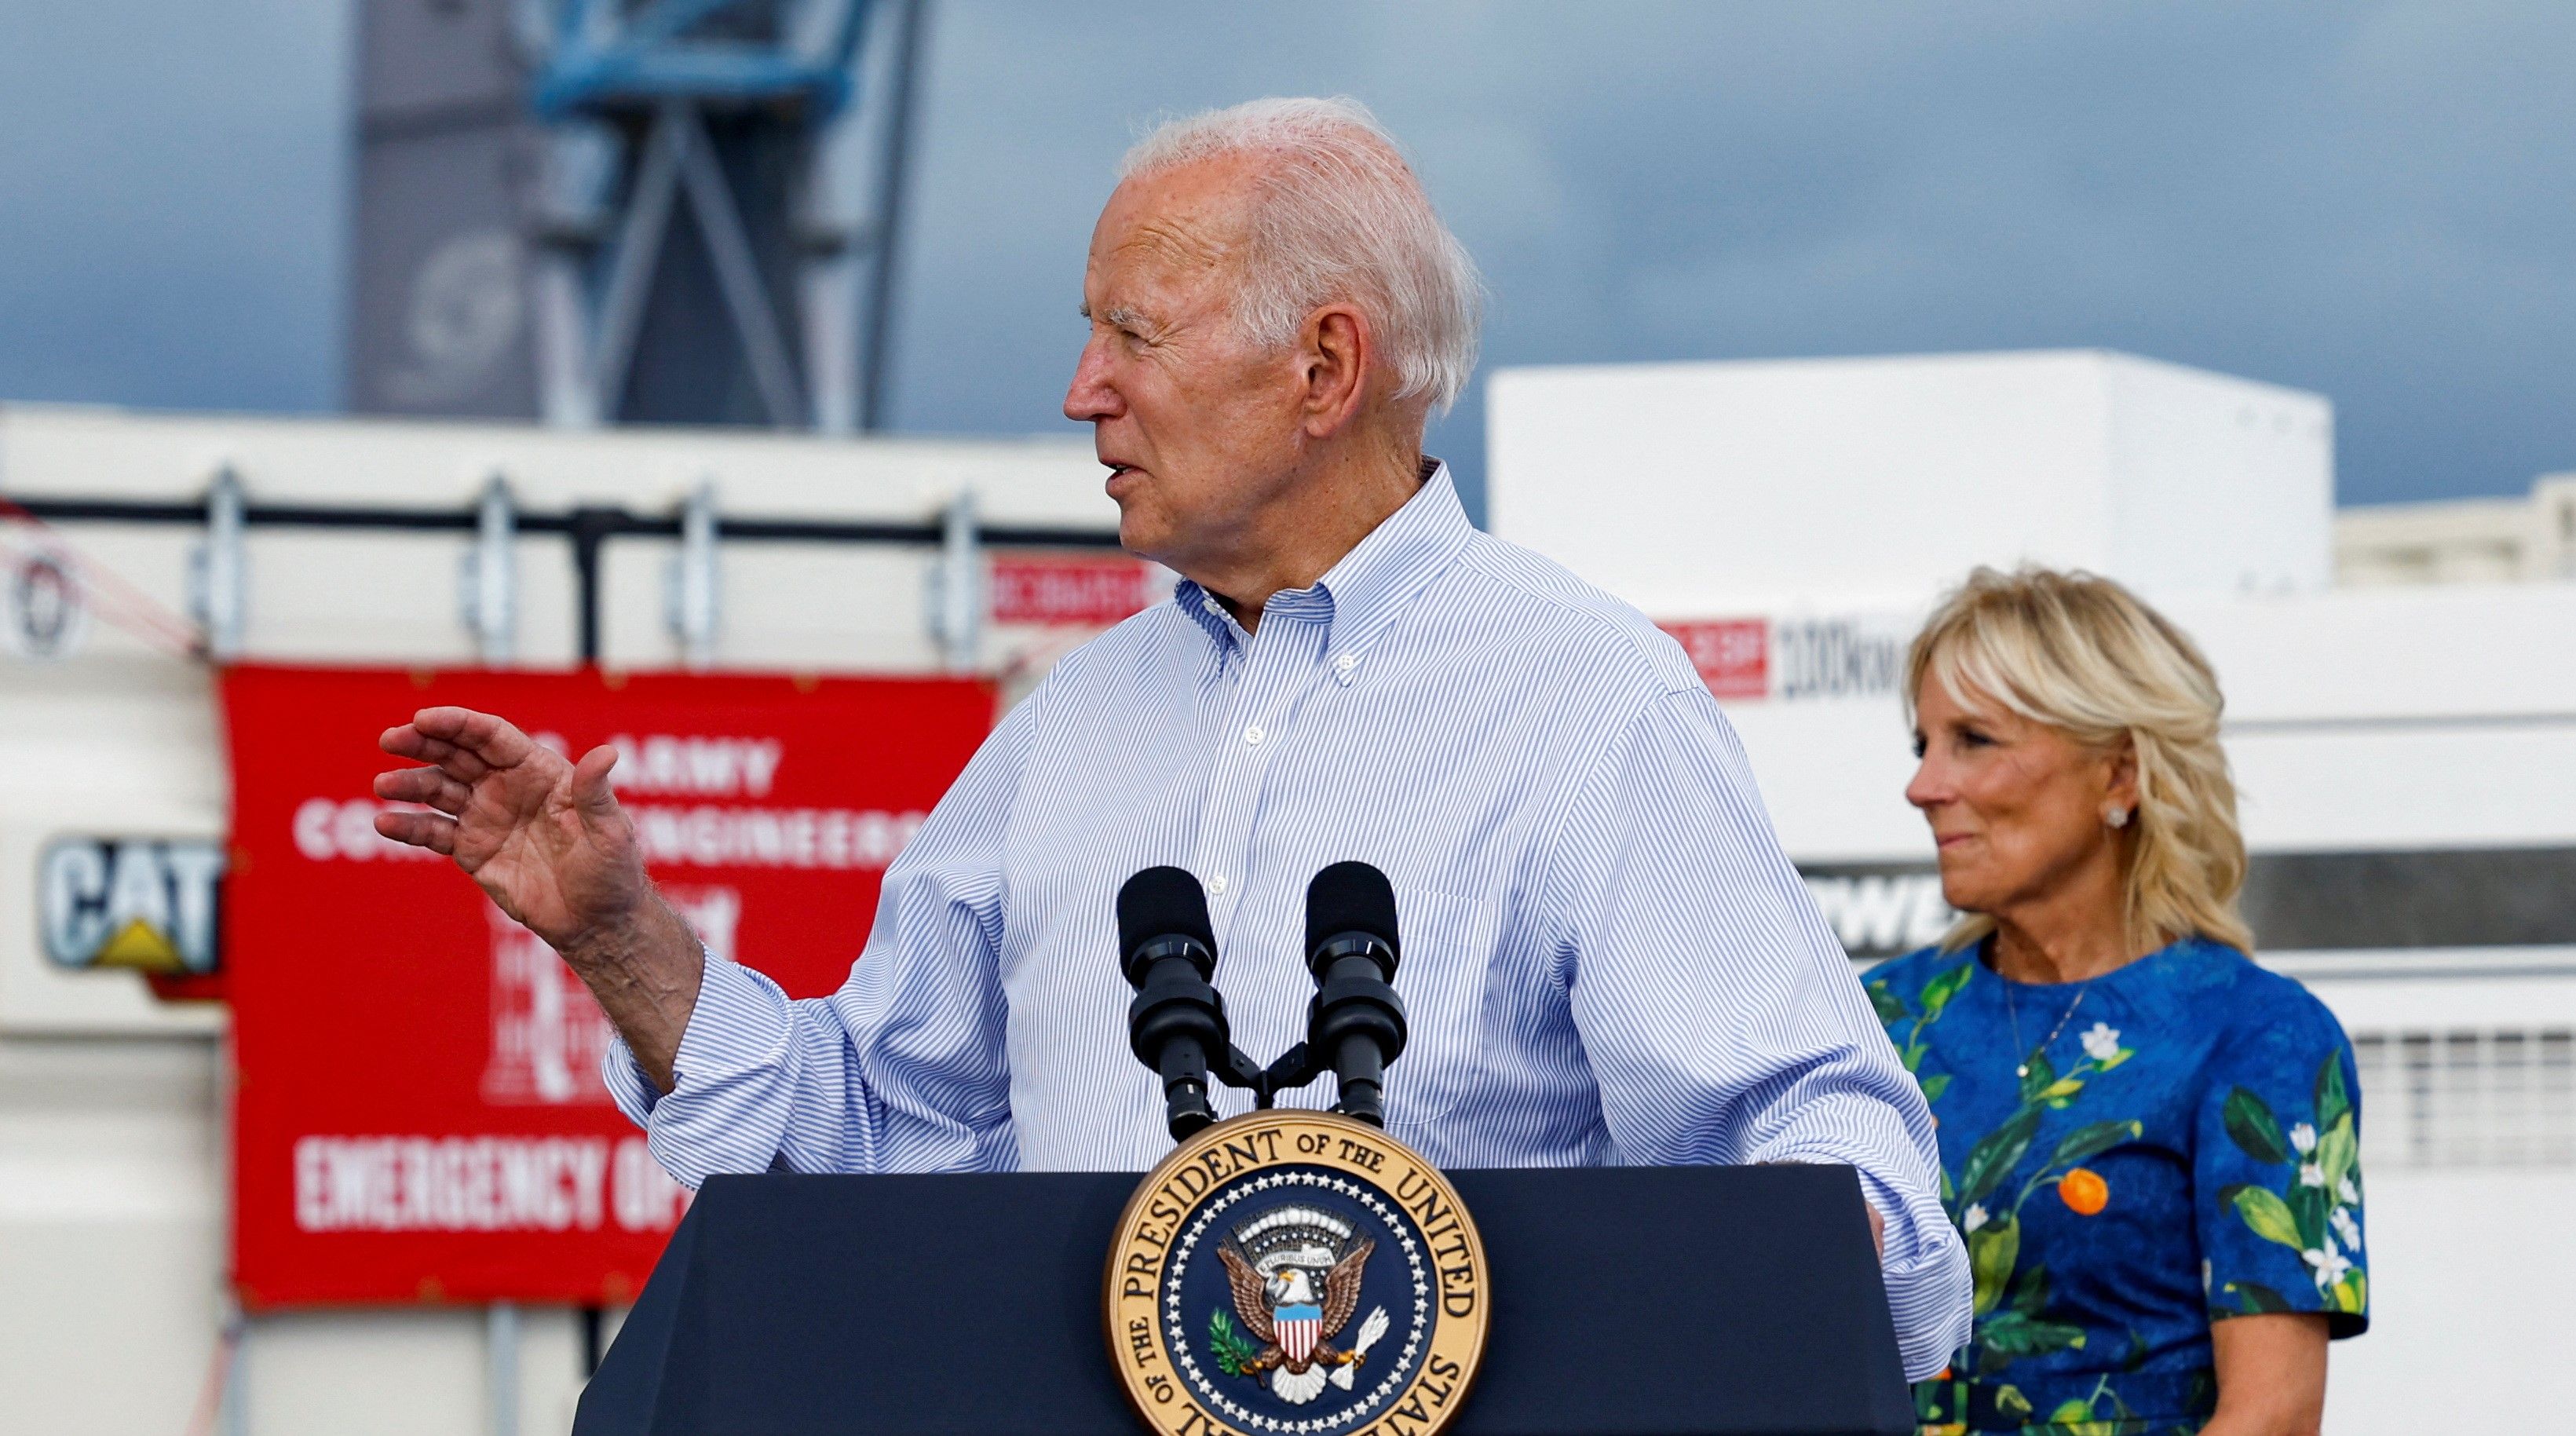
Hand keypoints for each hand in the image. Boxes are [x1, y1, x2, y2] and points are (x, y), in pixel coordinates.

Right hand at [375, 707, 643, 949]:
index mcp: (540, 771)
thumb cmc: (612, 872)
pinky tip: (386, 823)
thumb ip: (596, 794)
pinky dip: (409, 826)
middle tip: (390, 738)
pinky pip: (435, 832)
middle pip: (458, 754)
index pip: (493, 737)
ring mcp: (486, 816)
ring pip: (440, 789)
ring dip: (410, 783)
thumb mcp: (609, 832)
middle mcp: (508, 786)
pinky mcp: (472, 850)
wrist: (597, 922)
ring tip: (384, 785)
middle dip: (423, 743)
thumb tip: (606, 754)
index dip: (459, 724)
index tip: (424, 719)